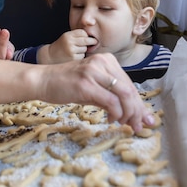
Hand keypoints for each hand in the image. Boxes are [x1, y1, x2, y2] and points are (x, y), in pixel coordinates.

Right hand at [38, 29, 97, 63]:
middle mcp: (69, 42)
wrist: (50, 56)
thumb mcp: (66, 37)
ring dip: (84, 50)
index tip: (88, 37)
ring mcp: (71, 50)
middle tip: (95, 42)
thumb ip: (76, 35)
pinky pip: (82, 55)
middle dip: (92, 41)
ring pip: (85, 48)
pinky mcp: (73, 58)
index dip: (86, 35)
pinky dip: (80, 56)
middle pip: (86, 40)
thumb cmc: (61, 45)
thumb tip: (92, 36)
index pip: (82, 32)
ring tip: (76, 50)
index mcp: (68, 35)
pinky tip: (74, 55)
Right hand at [41, 53, 155, 132]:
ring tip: (126, 125)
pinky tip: (111, 120)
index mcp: (107, 60)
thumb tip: (130, 114)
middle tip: (139, 126)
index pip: (129, 84)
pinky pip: (110, 101)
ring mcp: (94, 72)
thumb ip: (110, 96)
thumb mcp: (92, 86)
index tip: (144, 119)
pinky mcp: (86, 84)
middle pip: (130, 89)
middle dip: (137, 111)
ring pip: (124, 95)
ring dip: (129, 114)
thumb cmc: (66, 84)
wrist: (42, 80)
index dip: (139, 103)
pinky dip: (116, 114)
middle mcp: (103, 62)